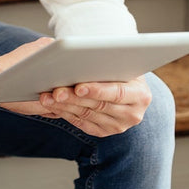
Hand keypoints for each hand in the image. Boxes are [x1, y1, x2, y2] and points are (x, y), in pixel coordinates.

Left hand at [4, 76, 152, 136]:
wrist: (121, 82)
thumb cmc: (116, 66)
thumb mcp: (118, 62)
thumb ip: (106, 62)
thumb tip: (81, 56)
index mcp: (141, 94)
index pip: (118, 93)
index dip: (97, 90)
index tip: (78, 87)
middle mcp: (133, 114)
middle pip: (99, 105)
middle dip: (74, 98)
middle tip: (55, 91)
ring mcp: (118, 125)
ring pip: (87, 115)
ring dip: (64, 106)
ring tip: (47, 97)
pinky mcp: (104, 131)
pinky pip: (81, 123)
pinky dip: (65, 113)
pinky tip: (52, 105)